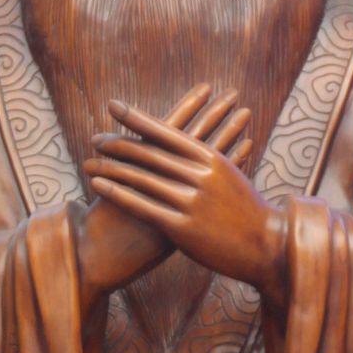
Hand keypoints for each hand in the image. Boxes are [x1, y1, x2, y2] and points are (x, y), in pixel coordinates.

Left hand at [83, 99, 287, 308]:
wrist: (265, 245)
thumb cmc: (245, 209)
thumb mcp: (228, 175)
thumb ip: (204, 159)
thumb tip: (185, 141)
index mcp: (210, 158)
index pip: (167, 131)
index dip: (137, 118)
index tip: (113, 106)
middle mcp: (200, 175)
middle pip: (149, 153)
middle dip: (117, 143)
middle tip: (94, 138)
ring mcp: (191, 201)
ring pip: (141, 178)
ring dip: (110, 168)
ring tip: (87, 162)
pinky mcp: (182, 228)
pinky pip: (142, 206)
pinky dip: (117, 193)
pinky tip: (98, 185)